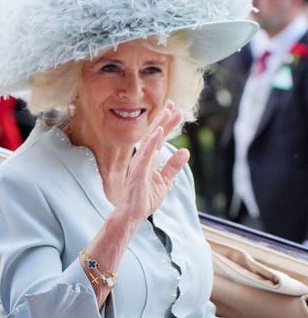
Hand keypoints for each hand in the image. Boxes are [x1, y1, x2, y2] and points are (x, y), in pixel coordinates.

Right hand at [123, 101, 189, 221]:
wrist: (132, 213)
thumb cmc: (144, 199)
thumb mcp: (164, 182)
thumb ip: (173, 166)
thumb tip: (185, 151)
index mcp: (149, 160)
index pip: (160, 138)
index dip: (168, 125)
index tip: (177, 112)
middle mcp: (143, 158)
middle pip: (155, 134)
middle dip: (164, 119)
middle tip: (173, 104)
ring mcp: (140, 163)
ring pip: (150, 140)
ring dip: (159, 125)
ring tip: (167, 111)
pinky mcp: (138, 170)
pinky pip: (146, 153)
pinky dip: (152, 141)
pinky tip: (158, 131)